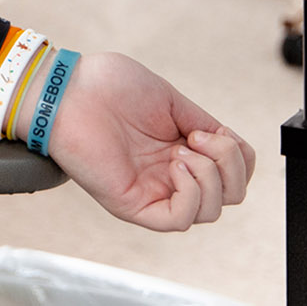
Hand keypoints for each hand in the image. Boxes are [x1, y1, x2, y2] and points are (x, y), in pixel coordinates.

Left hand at [49, 52, 256, 230]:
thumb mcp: (171, 100)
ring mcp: (153, 190)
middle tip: (196, 139)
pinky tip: (175, 165)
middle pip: (229, 196)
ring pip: (210, 212)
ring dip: (210, 177)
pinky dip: (192, 194)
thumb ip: (203, 125)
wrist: (69, 88)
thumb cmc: (107, 86)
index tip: (210, 131)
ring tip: (179, 150)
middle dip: (230, 166)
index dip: (237, 156)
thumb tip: (232, 145)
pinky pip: (179, 219)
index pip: (232, 173)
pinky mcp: (133, 204)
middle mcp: (170, 175)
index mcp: (181, 150)